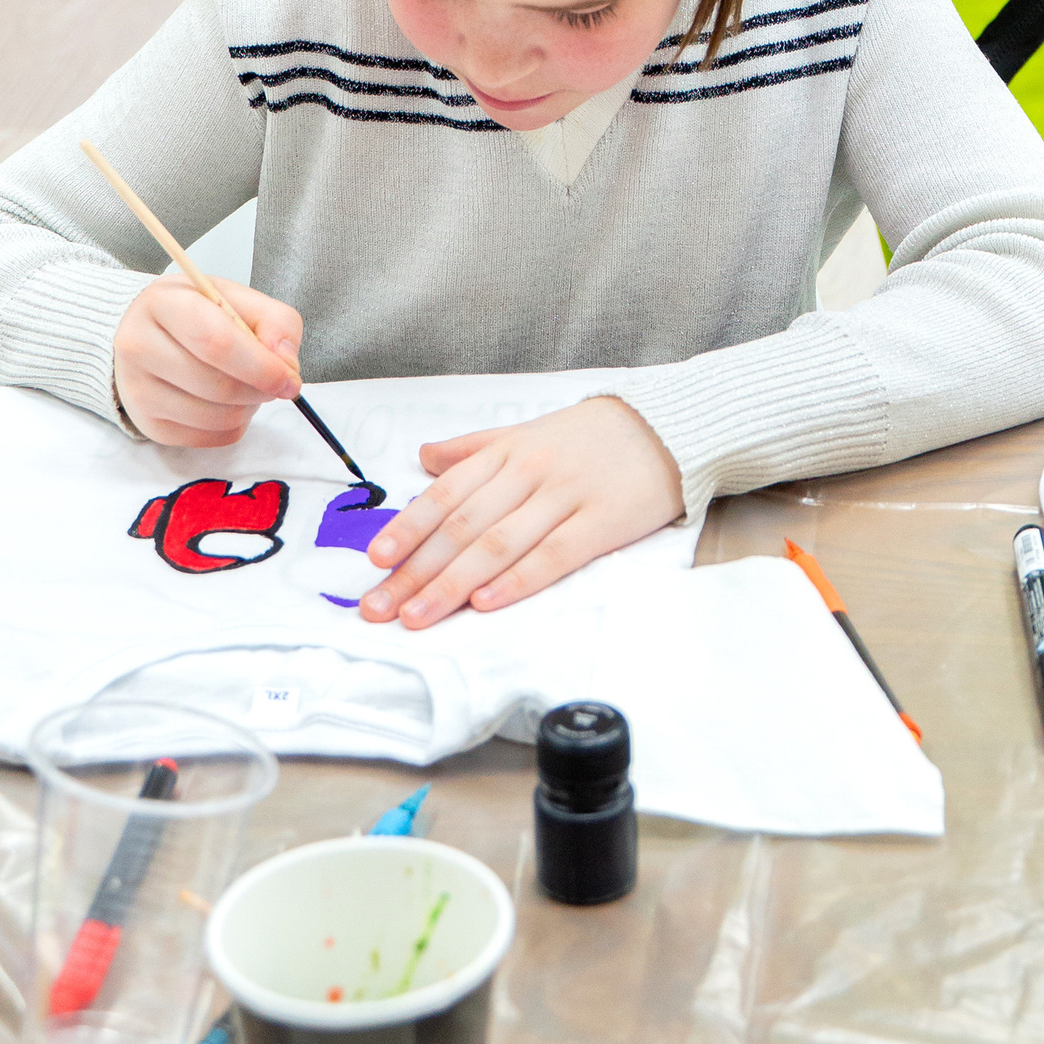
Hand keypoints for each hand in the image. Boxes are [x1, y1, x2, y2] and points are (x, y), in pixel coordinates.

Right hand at [111, 275, 303, 446]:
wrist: (149, 333)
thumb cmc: (198, 312)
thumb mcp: (237, 298)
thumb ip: (275, 321)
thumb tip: (286, 363)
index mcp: (162, 303)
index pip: (215, 342)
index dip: (260, 365)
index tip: (289, 377)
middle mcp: (138, 347)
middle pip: (216, 385)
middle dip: (259, 390)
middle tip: (278, 383)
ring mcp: (137, 391)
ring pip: (213, 417)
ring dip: (248, 407)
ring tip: (250, 386)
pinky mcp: (148, 424)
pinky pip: (207, 438)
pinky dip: (233, 425)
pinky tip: (230, 402)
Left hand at [355, 397, 683, 628]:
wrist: (667, 426)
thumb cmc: (592, 435)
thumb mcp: (529, 429)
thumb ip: (475, 447)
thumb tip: (424, 457)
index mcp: (509, 450)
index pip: (448, 494)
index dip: (410, 527)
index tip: (376, 562)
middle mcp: (530, 472)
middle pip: (463, 527)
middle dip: (416, 570)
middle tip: (379, 608)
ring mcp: (565, 497)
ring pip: (498, 545)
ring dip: (452, 584)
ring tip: (417, 617)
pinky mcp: (601, 523)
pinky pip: (552, 555)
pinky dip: (516, 580)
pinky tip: (486, 602)